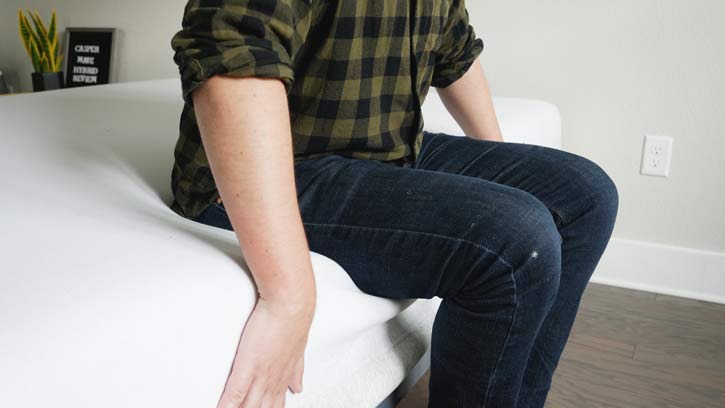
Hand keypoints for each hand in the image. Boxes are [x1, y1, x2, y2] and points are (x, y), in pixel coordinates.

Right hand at [217, 293, 315, 407]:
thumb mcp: (297, 352)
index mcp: (282, 378)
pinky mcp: (248, 367)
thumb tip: (297, 386)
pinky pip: (235, 394)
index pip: (274, 407)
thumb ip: (295, 372)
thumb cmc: (292, 323)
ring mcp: (260, 376)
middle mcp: (272, 381)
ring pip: (249, 407)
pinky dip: (227, 405)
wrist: (290, 307)